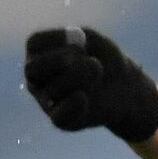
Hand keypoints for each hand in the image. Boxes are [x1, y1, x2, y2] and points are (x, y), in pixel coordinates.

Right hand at [23, 26, 157, 141]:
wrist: (124, 87)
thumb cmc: (104, 59)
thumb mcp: (97, 42)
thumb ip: (82, 42)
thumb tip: (71, 59)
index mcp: (40, 53)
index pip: (35, 43)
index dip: (57, 39)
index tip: (81, 38)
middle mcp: (36, 77)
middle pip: (32, 69)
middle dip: (59, 61)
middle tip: (88, 60)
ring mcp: (45, 100)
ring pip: (52, 90)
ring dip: (81, 79)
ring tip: (98, 74)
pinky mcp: (60, 120)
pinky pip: (58, 117)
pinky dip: (73, 106)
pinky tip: (85, 98)